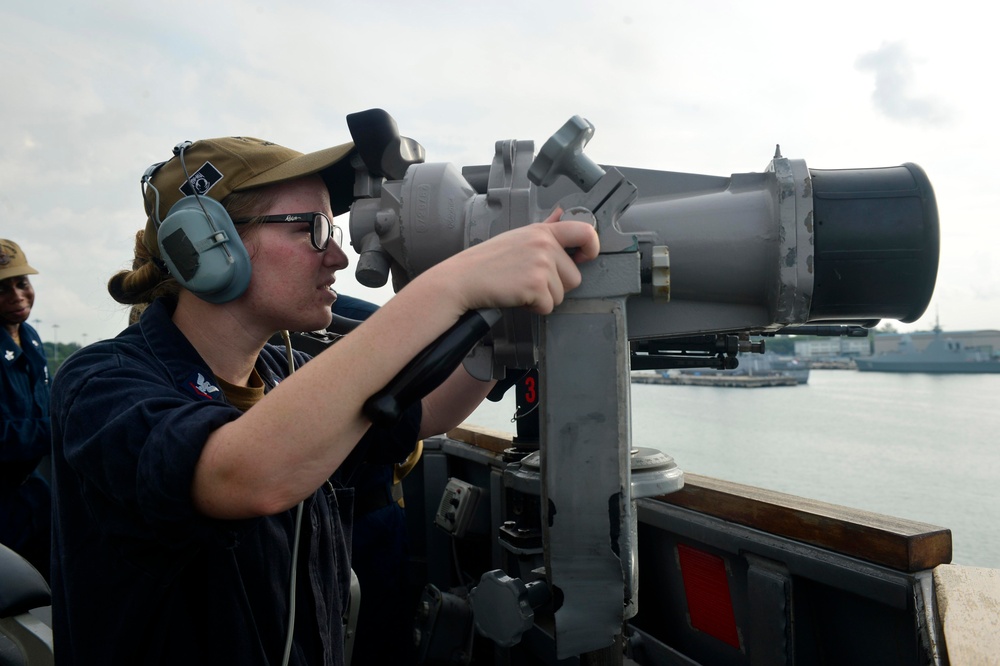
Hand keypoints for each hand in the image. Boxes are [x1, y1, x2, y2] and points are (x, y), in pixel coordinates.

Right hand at [436, 208, 600, 313]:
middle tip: (530, 280)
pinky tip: (517, 296)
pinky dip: (534, 308)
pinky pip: (548, 306)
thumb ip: (545, 228)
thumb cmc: (487, 261)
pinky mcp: (535, 286)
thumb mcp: (518, 237)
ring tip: (520, 287)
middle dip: (556, 285)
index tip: (585, 257)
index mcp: (542, 232)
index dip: (593, 247)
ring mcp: (541, 265)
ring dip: (543, 298)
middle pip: (574, 277)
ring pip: (562, 294)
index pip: (585, 232)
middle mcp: (545, 245)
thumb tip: (561, 213)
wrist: (463, 279)